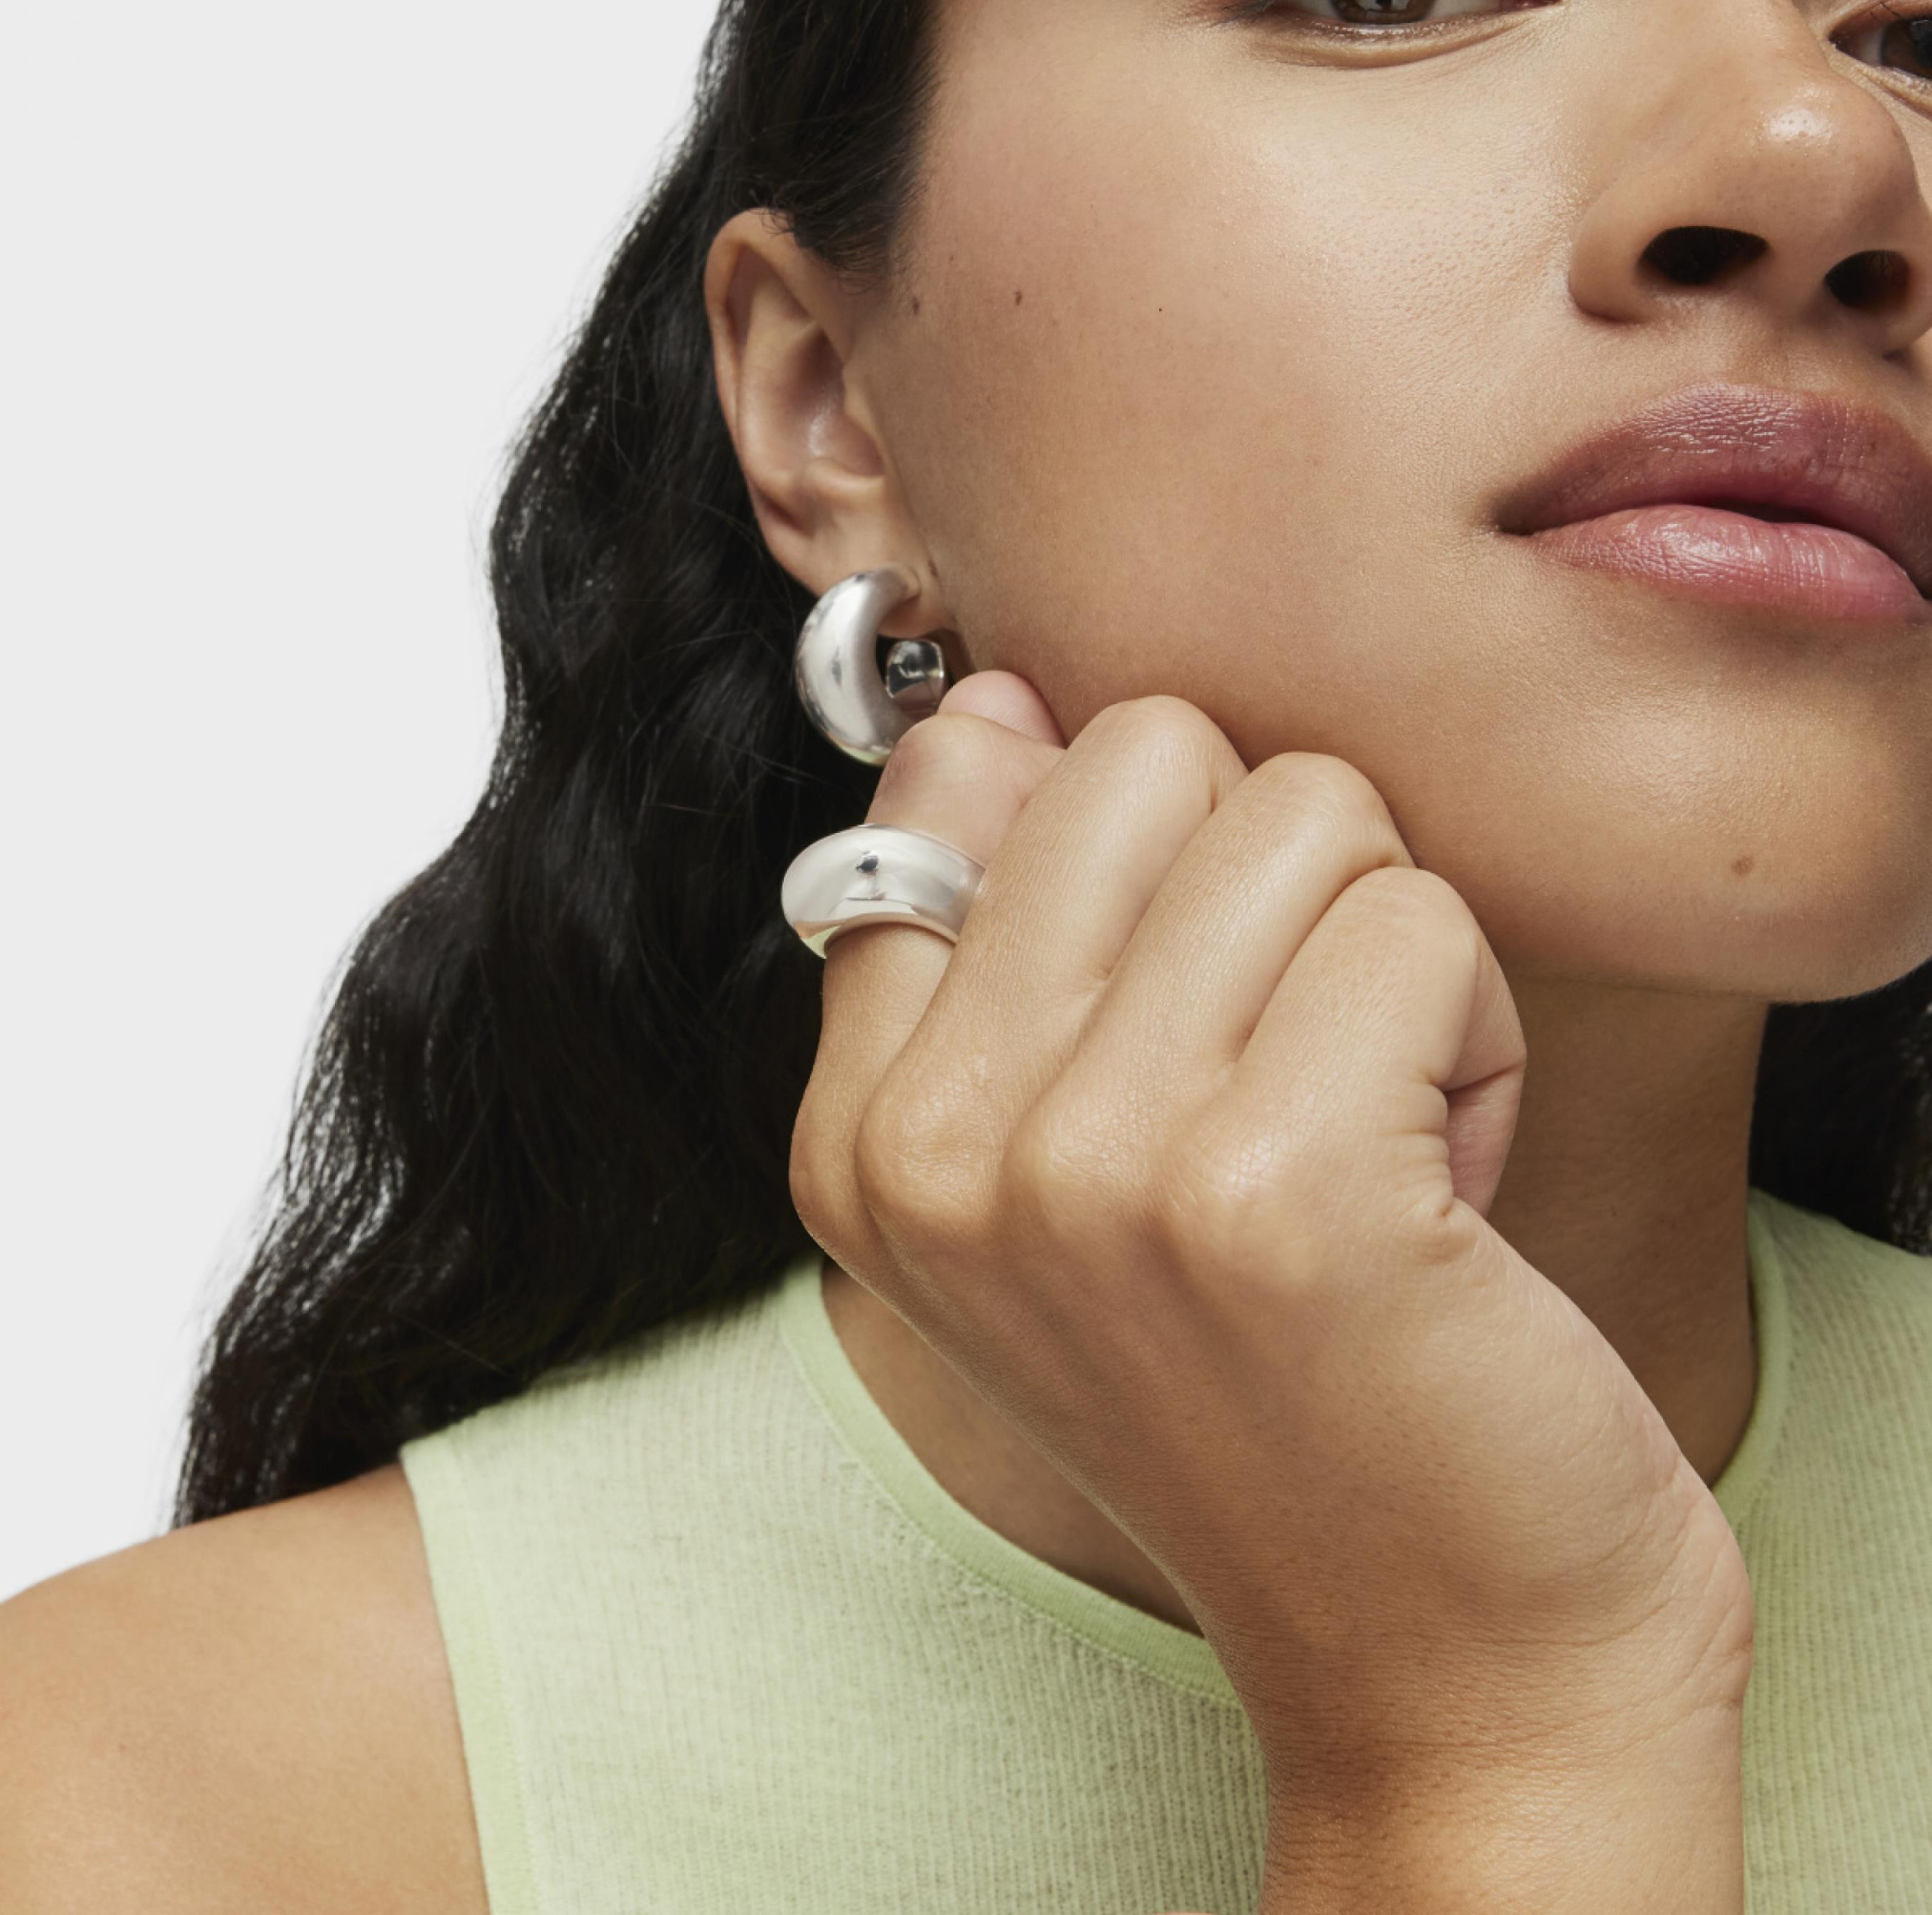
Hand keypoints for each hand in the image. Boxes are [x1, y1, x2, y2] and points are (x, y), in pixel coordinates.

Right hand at [789, 676, 1751, 1904]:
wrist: (1450, 1661)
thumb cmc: (1287, 1385)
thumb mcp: (1066, 1173)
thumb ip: (996, 931)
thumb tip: (992, 698)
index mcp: (859, 1134)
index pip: (957, 770)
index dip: (1133, 862)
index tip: (1175, 1031)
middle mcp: (936, 1149)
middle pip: (1149, 751)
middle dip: (1275, 884)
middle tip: (1297, 1081)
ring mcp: (1086, 1168)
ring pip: (1304, 813)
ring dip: (1387, 961)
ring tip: (1371, 1141)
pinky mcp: (1271, 1187)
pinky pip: (1421, 922)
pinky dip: (1478, 1037)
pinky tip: (1444, 1199)